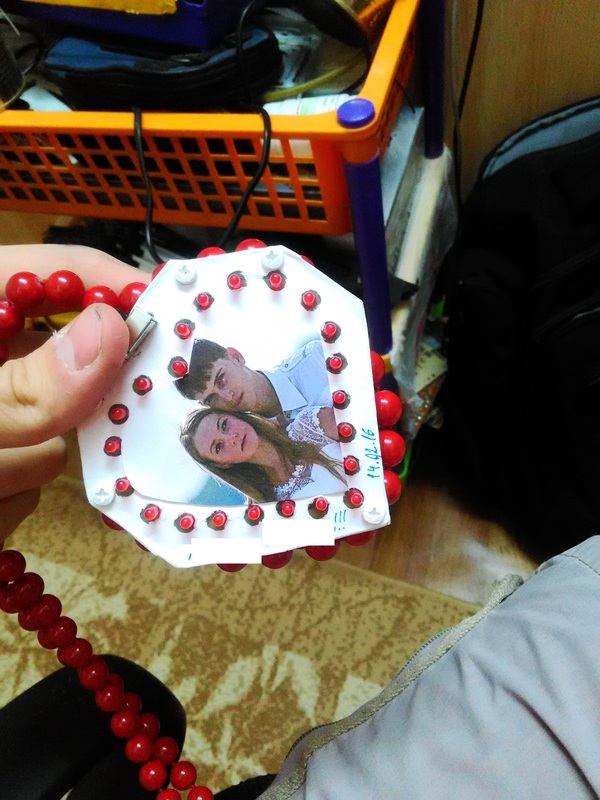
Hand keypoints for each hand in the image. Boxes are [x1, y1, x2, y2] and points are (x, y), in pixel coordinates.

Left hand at [0, 244, 150, 546]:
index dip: (123, 288)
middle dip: (58, 417)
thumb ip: (18, 388)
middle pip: (71, 364)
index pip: (60, 270)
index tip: (182, 326)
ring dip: (18, 471)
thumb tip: (113, 332)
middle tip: (28, 447)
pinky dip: (6, 498)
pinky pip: (34, 473)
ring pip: (54, 431)